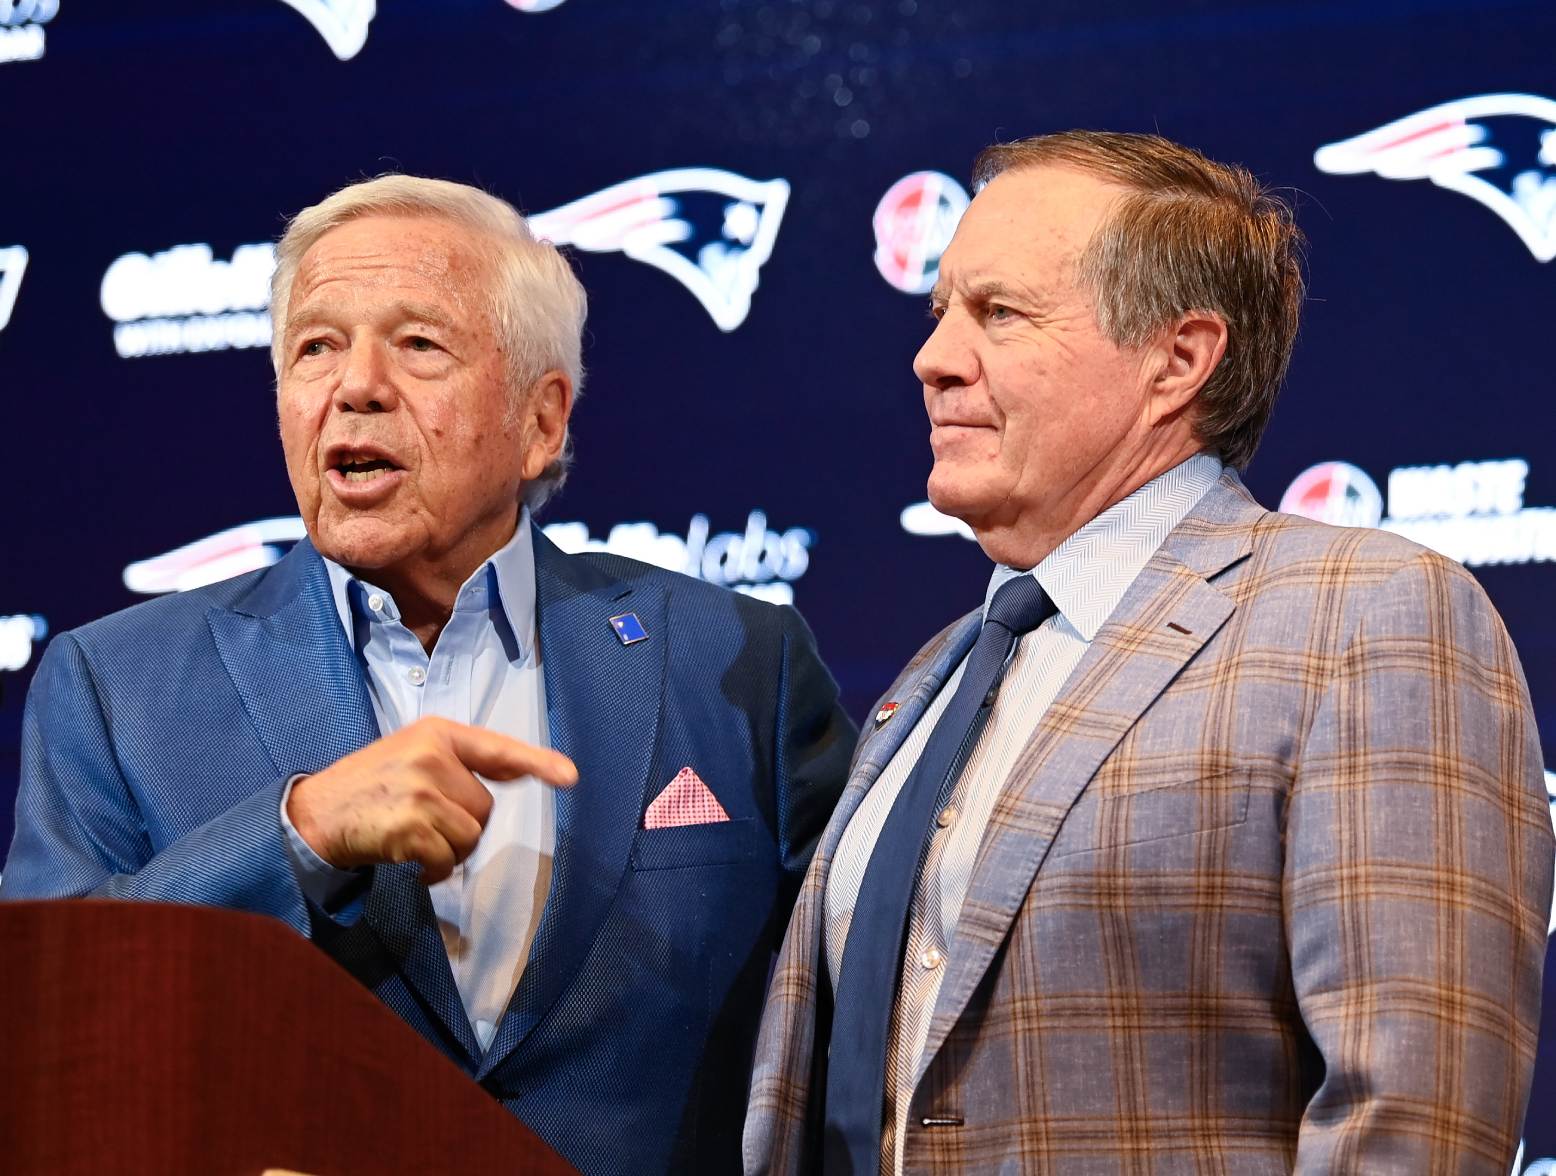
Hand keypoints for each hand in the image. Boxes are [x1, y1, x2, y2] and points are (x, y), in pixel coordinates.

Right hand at [286, 717, 576, 882]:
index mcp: (437, 733)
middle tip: (421, 820)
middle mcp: (432, 755)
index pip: (497, 748)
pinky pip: (446, 861)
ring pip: (469, 837)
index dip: (537, 763)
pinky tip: (405, 859)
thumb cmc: (367, 788)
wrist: (312, 815)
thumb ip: (457, 764)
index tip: (569, 777)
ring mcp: (421, 790)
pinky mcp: (410, 826)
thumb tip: (513, 775)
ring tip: (411, 838)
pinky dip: (431, 870)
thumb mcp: (411, 756)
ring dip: (446, 851)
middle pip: (484, 808)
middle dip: (460, 824)